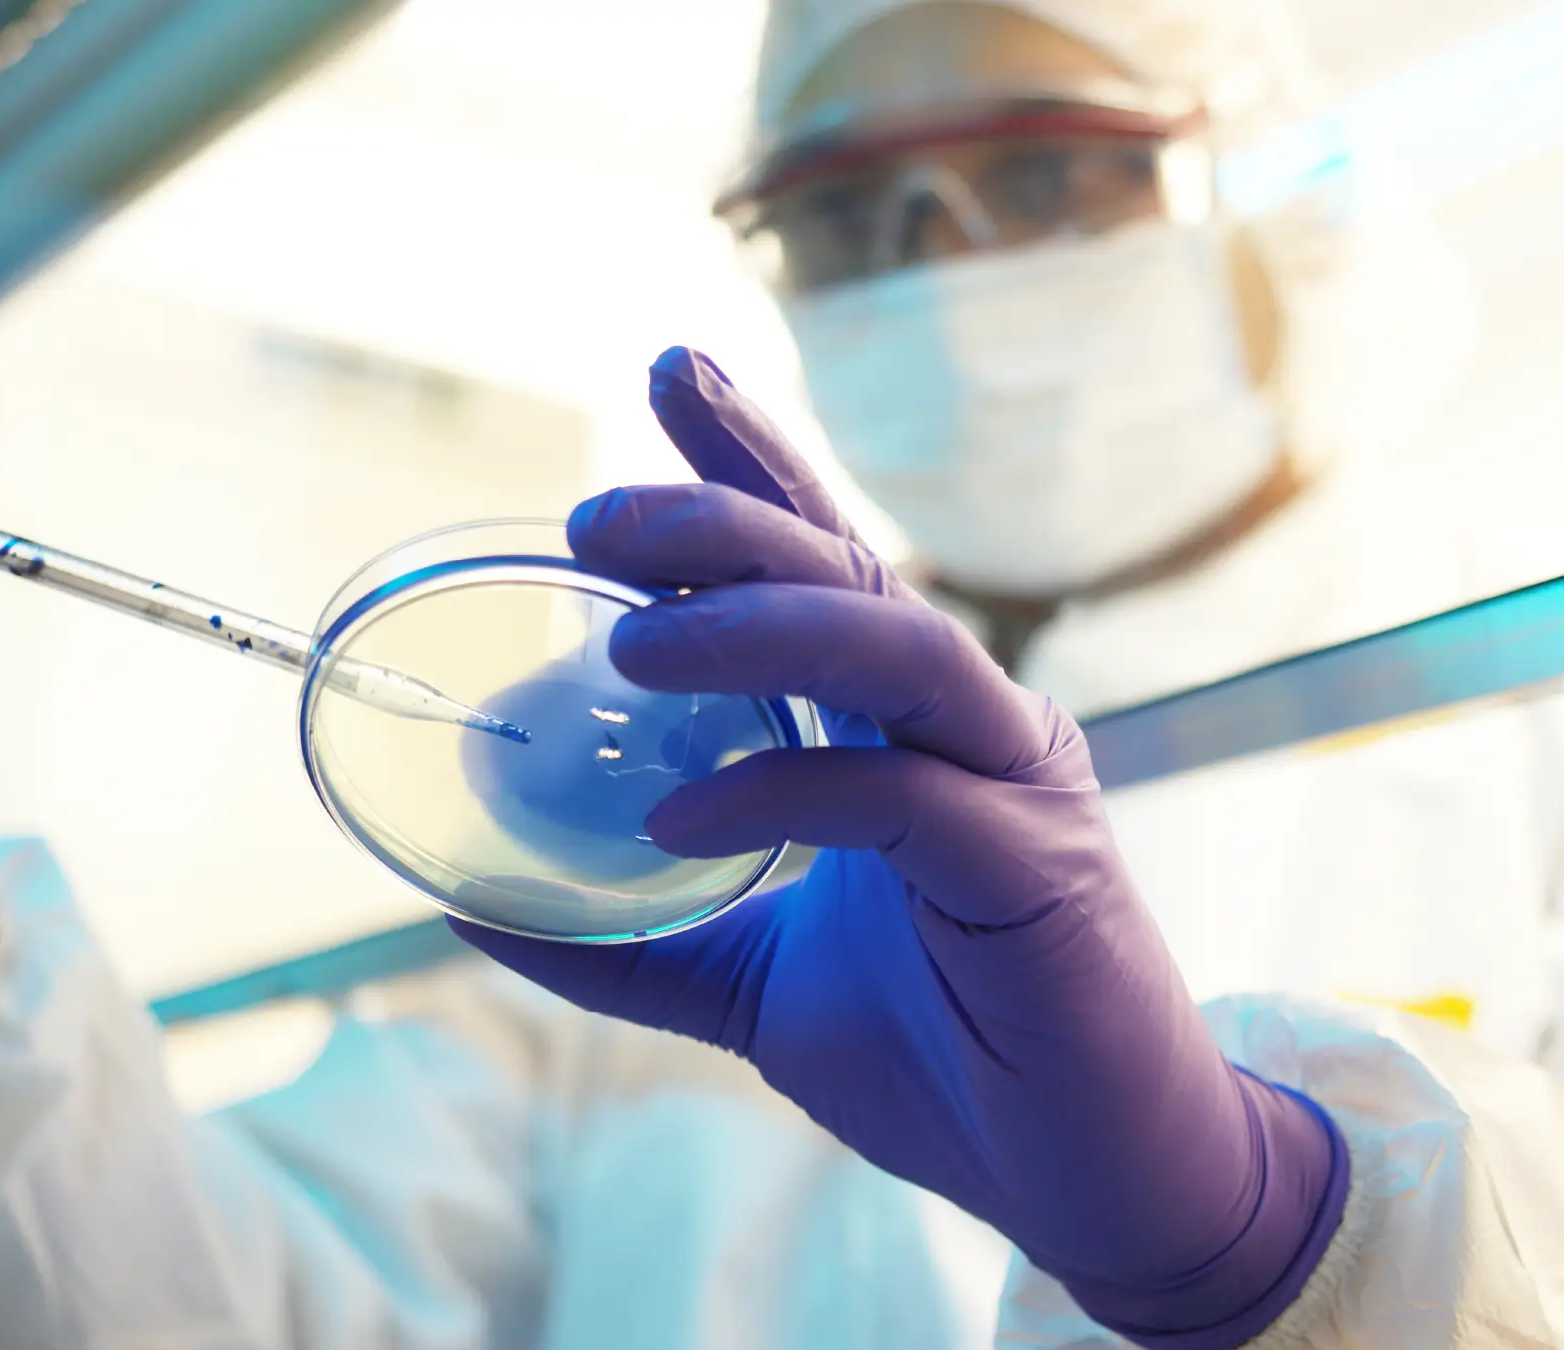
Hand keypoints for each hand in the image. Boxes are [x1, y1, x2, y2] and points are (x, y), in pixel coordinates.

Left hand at [454, 348, 1347, 1347]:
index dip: (756, 460)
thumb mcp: (754, 990)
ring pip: (902, 648)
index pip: (828, 564)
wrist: (1093, 1181)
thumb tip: (470, 904)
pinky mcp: (1037, 873)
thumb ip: (636, 940)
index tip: (665, 375)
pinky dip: (789, 787)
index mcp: (914, 732)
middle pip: (855, 573)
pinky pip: (907, 797)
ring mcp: (1017, 790)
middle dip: (731, 511)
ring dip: (764, 621)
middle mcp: (973, 731)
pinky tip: (682, 810)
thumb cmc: (949, 1067)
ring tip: (632, 637)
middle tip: (598, 510)